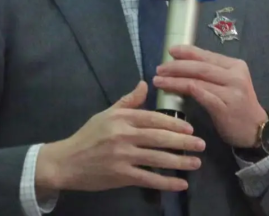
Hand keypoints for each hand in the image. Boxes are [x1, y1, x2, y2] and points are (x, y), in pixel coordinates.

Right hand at [35, 80, 205, 196]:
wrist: (66, 161)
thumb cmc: (88, 136)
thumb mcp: (106, 113)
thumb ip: (128, 101)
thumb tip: (145, 84)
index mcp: (121, 118)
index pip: (153, 119)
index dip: (174, 124)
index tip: (190, 128)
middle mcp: (123, 135)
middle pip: (159, 138)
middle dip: (183, 142)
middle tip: (201, 145)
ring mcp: (122, 156)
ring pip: (156, 158)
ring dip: (179, 162)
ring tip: (196, 163)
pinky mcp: (120, 175)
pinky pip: (148, 179)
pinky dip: (166, 182)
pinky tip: (180, 184)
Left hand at [152, 44, 267, 148]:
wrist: (255, 129)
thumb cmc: (237, 105)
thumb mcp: (229, 83)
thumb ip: (211, 73)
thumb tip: (183, 62)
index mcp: (235, 65)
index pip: (207, 55)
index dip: (187, 52)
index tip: (170, 50)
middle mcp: (235, 76)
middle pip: (200, 67)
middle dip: (177, 66)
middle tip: (159, 68)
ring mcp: (231, 92)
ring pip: (198, 81)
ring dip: (175, 80)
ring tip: (159, 80)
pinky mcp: (225, 107)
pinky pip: (202, 96)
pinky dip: (185, 90)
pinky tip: (172, 90)